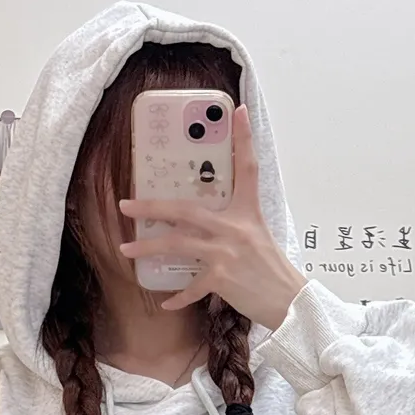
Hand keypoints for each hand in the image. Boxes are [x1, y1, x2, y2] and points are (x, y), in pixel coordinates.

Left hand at [118, 104, 307, 331]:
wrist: (288, 301)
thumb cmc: (271, 270)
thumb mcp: (259, 236)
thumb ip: (234, 224)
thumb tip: (206, 221)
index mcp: (247, 212)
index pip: (247, 168)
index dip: (243, 139)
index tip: (237, 111)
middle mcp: (235, 227)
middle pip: (186, 210)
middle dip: (153, 206)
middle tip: (125, 205)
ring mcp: (227, 252)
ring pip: (178, 244)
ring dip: (148, 248)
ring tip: (126, 251)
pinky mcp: (223, 278)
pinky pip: (192, 286)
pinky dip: (178, 296)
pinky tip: (164, 302)